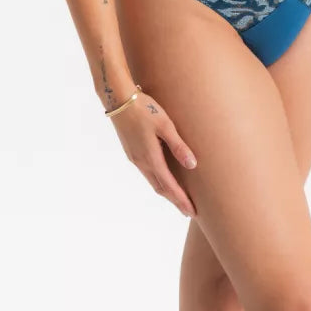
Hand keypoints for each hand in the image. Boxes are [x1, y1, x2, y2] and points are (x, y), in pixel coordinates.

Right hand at [109, 87, 198, 217]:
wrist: (118, 99)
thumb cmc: (144, 109)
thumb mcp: (165, 125)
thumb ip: (178, 145)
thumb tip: (192, 165)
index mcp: (151, 158)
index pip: (169, 186)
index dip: (181, 199)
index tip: (192, 211)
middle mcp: (141, 162)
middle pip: (160, 188)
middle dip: (174, 200)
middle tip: (188, 211)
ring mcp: (134, 158)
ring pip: (152, 181)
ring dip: (166, 191)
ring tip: (178, 197)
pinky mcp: (131, 151)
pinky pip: (147, 172)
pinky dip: (158, 181)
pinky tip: (163, 177)